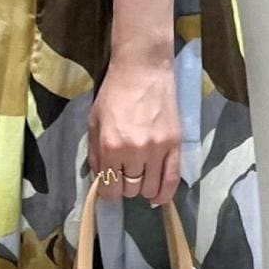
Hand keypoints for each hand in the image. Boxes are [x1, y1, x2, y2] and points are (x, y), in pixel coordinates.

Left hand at [87, 58, 180, 206]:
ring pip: (150, 188)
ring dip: (143, 189)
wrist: (143, 70)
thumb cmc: (114, 94)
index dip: (108, 192)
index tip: (110, 187)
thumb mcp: (94, 122)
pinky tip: (157, 198)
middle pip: (130, 190)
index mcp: (110, 146)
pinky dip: (164, 194)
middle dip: (125, 187)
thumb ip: (95, 154)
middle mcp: (134, 152)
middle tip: (125, 174)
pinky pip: (172, 180)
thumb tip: (100, 180)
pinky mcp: (174, 145)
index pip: (110, 188)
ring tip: (141, 178)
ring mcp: (157, 149)